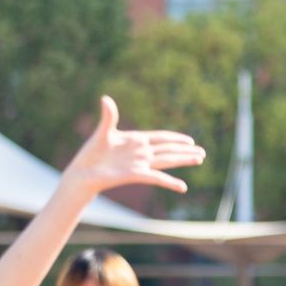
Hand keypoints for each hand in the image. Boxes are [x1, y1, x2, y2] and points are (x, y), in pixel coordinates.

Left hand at [62, 96, 205, 197]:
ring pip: (167, 160)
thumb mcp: (102, 133)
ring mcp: (140, 164)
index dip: (175, 138)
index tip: (190, 140)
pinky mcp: (136, 175)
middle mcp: (141, 152)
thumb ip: (109, 116)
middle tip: (203, 152)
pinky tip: (182, 186)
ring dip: (184, 160)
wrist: (83, 173)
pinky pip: (156, 178)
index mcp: (136, 140)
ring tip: (199, 159)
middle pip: (169, 149)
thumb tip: (105, 99)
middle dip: (186, 150)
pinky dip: (170, 182)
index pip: (160, 137)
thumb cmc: (91, 154)